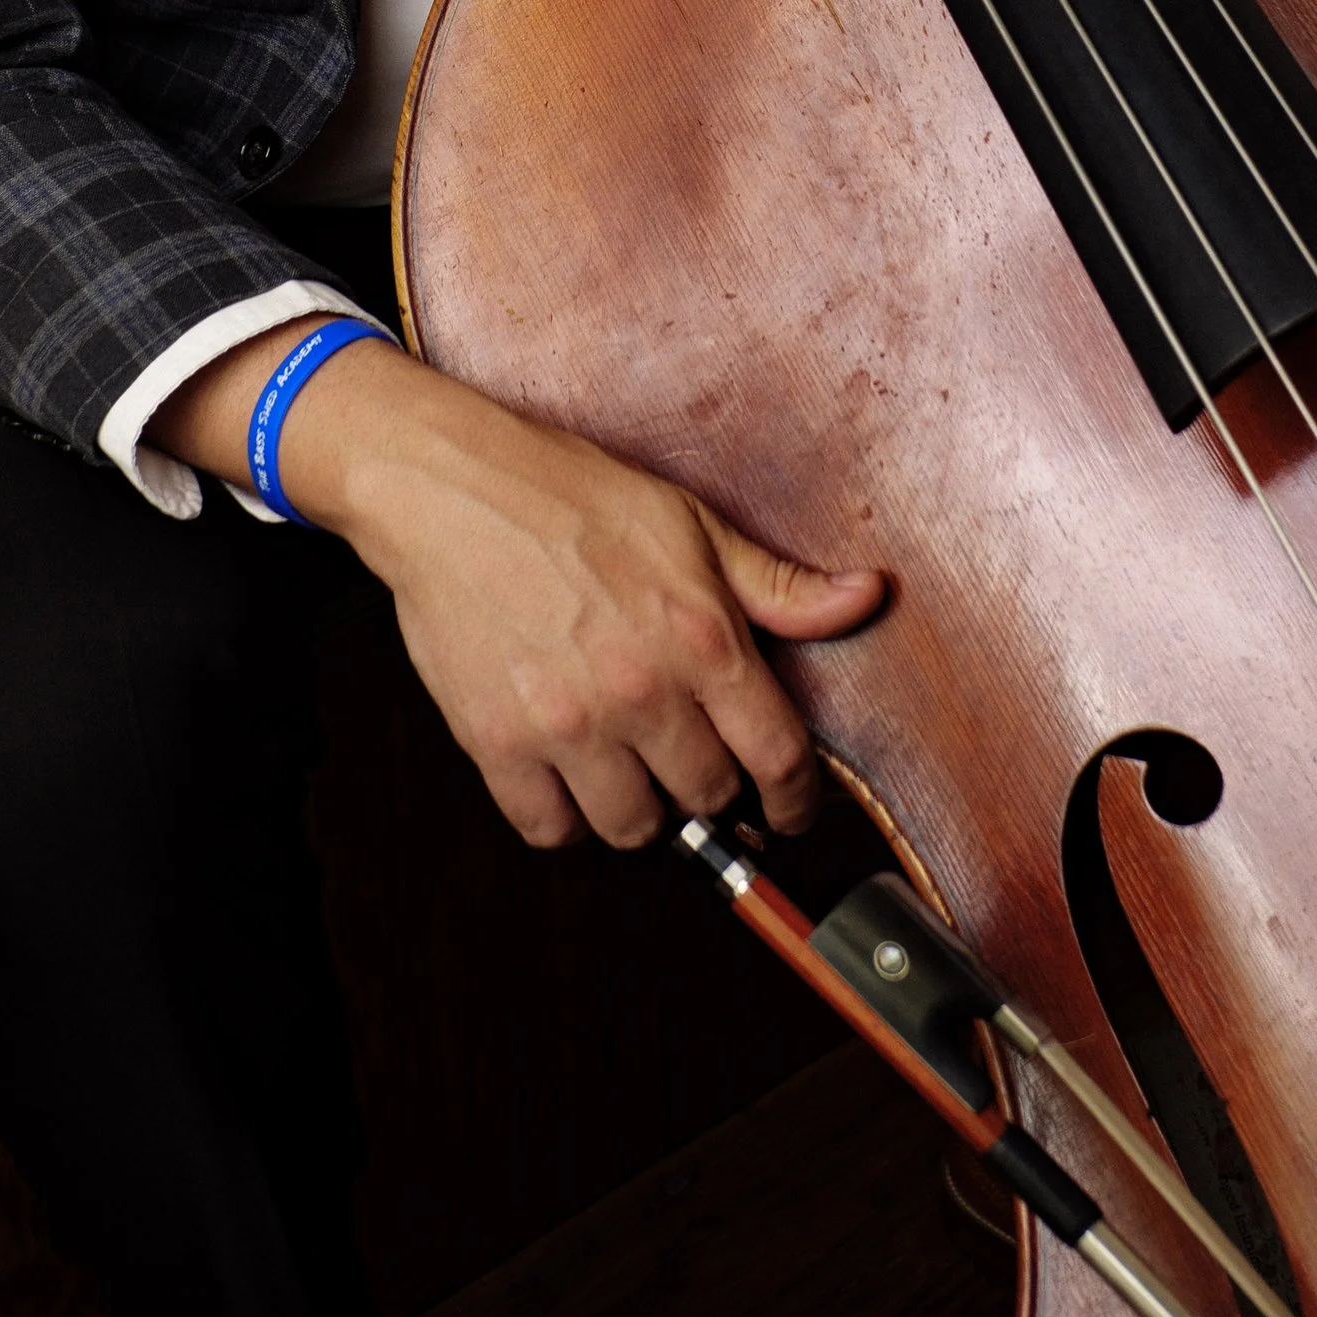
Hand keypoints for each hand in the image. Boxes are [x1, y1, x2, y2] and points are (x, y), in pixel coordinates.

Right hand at [150, 325, 884, 848]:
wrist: (450, 487)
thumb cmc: (571, 493)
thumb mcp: (691, 523)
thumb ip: (778, 584)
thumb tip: (866, 597)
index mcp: (702, 637)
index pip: (780, 759)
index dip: (795, 800)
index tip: (787, 809)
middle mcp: (642, 691)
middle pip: (707, 800)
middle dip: (709, 786)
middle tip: (689, 755)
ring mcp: (567, 724)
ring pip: (632, 829)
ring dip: (638, 806)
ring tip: (626, 760)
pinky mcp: (497, 743)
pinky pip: (549, 829)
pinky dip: (563, 812)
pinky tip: (566, 767)